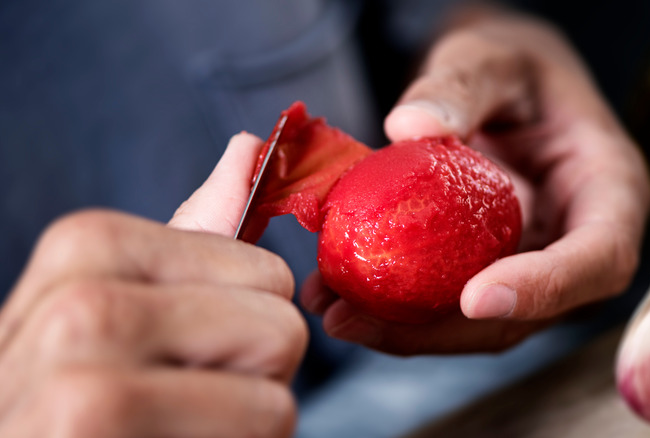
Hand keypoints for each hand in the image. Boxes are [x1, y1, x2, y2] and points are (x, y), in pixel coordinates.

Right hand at [0, 133, 307, 436]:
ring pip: (276, 399)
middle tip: (178, 401)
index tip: (180, 354)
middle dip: (252, 377)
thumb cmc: (79, 391)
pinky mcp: (97, 436)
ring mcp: (83, 386)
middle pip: (281, 329)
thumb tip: (250, 144)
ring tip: (169, 428)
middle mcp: (78, 306)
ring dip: (241, 427)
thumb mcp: (123, 300)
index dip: (246, 327)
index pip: (270, 274)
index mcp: (87, 246)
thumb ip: (195, 233)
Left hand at [301, 9, 649, 354]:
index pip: (598, 258)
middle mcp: (576, 244)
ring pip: (480, 324)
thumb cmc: (514, 66)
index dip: (544, 288)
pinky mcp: (489, 270)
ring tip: (334, 311)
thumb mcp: (493, 57)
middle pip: (528, 313)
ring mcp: (531, 265)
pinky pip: (450, 304)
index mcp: (608, 190)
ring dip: (406, 330)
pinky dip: (397, 309)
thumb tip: (408, 128)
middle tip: (358, 318)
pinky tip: (341, 295)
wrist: (503, 86)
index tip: (475, 298)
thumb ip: (461, 86)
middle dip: (444, 330)